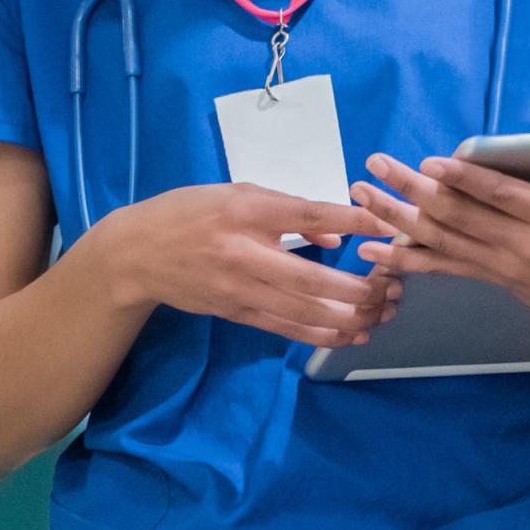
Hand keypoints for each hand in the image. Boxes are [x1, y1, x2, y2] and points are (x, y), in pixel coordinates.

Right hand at [100, 183, 401, 348]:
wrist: (136, 254)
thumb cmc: (191, 213)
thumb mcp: (238, 194)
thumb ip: (289, 210)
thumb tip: (336, 233)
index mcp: (247, 210)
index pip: (307, 215)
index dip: (350, 221)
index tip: (385, 225)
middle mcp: (245, 252)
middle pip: (312, 278)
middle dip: (359, 288)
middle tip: (393, 286)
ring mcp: (240, 288)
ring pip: (304, 310)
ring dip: (349, 316)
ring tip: (382, 313)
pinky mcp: (236, 313)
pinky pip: (285, 329)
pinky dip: (321, 334)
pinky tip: (350, 335)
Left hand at [350, 133, 529, 366]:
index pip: (501, 196)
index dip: (465, 180)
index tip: (431, 162)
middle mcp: (520, 244)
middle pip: (457, 215)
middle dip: (412, 188)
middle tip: (376, 165)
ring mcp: (500, 264)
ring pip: (441, 239)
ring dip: (397, 218)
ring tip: (362, 197)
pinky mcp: (490, 277)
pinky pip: (442, 267)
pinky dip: (405, 260)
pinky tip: (373, 252)